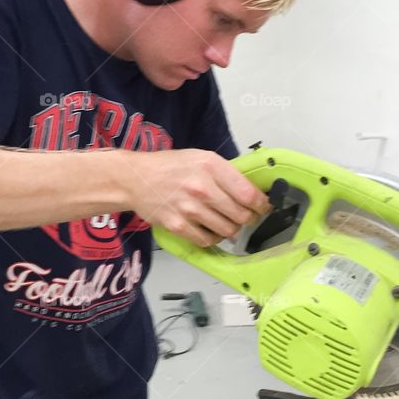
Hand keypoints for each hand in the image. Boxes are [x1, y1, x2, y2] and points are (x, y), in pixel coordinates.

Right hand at [127, 149, 270, 246]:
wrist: (135, 179)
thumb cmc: (169, 167)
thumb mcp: (201, 158)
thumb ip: (225, 173)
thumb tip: (252, 192)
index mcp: (211, 166)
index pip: (248, 194)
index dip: (261, 205)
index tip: (264, 208)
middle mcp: (202, 187)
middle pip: (241, 215)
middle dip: (248, 219)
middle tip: (246, 217)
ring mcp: (189, 209)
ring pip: (227, 230)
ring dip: (231, 229)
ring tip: (226, 223)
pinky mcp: (178, 226)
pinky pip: (207, 240)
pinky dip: (213, 238)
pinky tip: (210, 230)